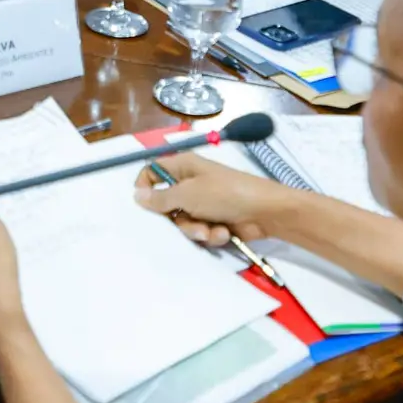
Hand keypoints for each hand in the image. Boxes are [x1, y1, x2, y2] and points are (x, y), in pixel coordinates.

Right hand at [134, 151, 296, 247]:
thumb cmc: (225, 194)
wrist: (266, 212)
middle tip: (185, 220)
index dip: (145, 187)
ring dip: (196, 230)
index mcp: (183, 167)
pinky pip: (200, 231)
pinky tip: (223, 233)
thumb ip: (160, 198)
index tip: (144, 205)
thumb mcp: (188, 194)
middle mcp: (191, 184)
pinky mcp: (215, 220)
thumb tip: (136, 195)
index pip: (153, 172)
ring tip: (211, 230)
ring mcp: (203, 203)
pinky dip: (210, 234)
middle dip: (176, 218)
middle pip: (166, 204)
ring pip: (182, 222)